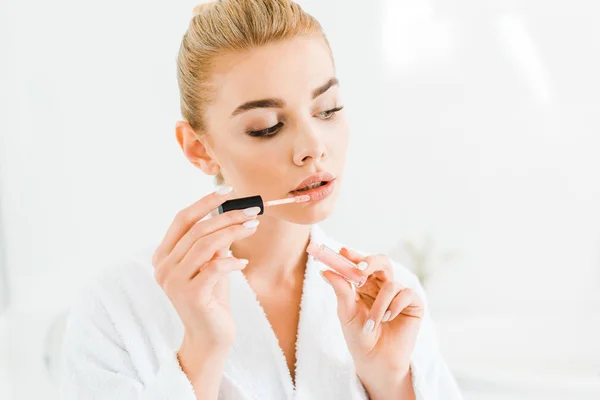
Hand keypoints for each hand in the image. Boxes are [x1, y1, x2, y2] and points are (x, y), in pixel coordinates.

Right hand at [152, 186, 260, 348]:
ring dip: (234, 232)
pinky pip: (215, 266)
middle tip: (253, 212)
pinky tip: (242, 263)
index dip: (204, 202)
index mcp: (163, 255)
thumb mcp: (210, 263)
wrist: (210, 336)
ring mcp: (173, 282)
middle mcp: (162, 267)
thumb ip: (212, 242)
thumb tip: (229, 211)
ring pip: (206, 244)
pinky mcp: (190, 295)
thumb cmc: (212, 297)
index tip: (228, 190)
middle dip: (228, 216)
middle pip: (197, 229)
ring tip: (253, 228)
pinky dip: (232, 261)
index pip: (181, 219)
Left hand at [320, 248, 423, 394]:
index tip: (343, 252)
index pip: (360, 264)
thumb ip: (340, 291)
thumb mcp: (346, 313)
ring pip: (390, 283)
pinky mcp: (413, 304)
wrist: (375, 361)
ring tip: (372, 324)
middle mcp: (382, 286)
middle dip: (370, 262)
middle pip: (381, 262)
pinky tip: (388, 319)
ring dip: (378, 304)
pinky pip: (405, 293)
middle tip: (360, 268)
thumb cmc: (359, 338)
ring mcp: (398, 294)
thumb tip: (326, 271)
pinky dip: (394, 306)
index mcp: (364, 285)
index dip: (353, 256)